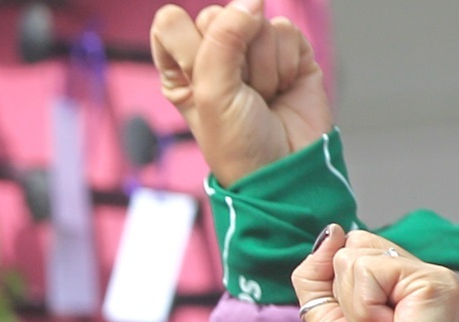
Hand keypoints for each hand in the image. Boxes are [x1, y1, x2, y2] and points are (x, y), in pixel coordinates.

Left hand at [150, 0, 328, 189]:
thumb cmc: (239, 144)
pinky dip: (286, 63)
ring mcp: (252, 51)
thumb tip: (252, 0)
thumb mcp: (213, 94)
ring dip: (263, 67)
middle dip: (233, 58)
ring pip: (257, 22)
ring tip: (263, 97)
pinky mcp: (288, 50)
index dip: (189, 46)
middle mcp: (214, 56)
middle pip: (218, 16)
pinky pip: (286, 30)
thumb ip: (224, 39)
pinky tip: (283, 89)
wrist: (286, 168)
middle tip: (240, 94)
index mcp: (180, 69)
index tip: (200, 82)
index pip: (171, 23)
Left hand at [293, 227, 458, 321]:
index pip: (356, 250)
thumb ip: (319, 277)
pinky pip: (371, 270)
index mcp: (407, 287)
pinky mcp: (437, 283)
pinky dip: (366, 309)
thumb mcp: (329, 321)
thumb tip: (330, 232)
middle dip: (346, 297)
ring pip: (359, 257)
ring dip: (355, 307)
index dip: (342, 292)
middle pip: (355, 246)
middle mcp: (427, 279)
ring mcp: (437, 278)